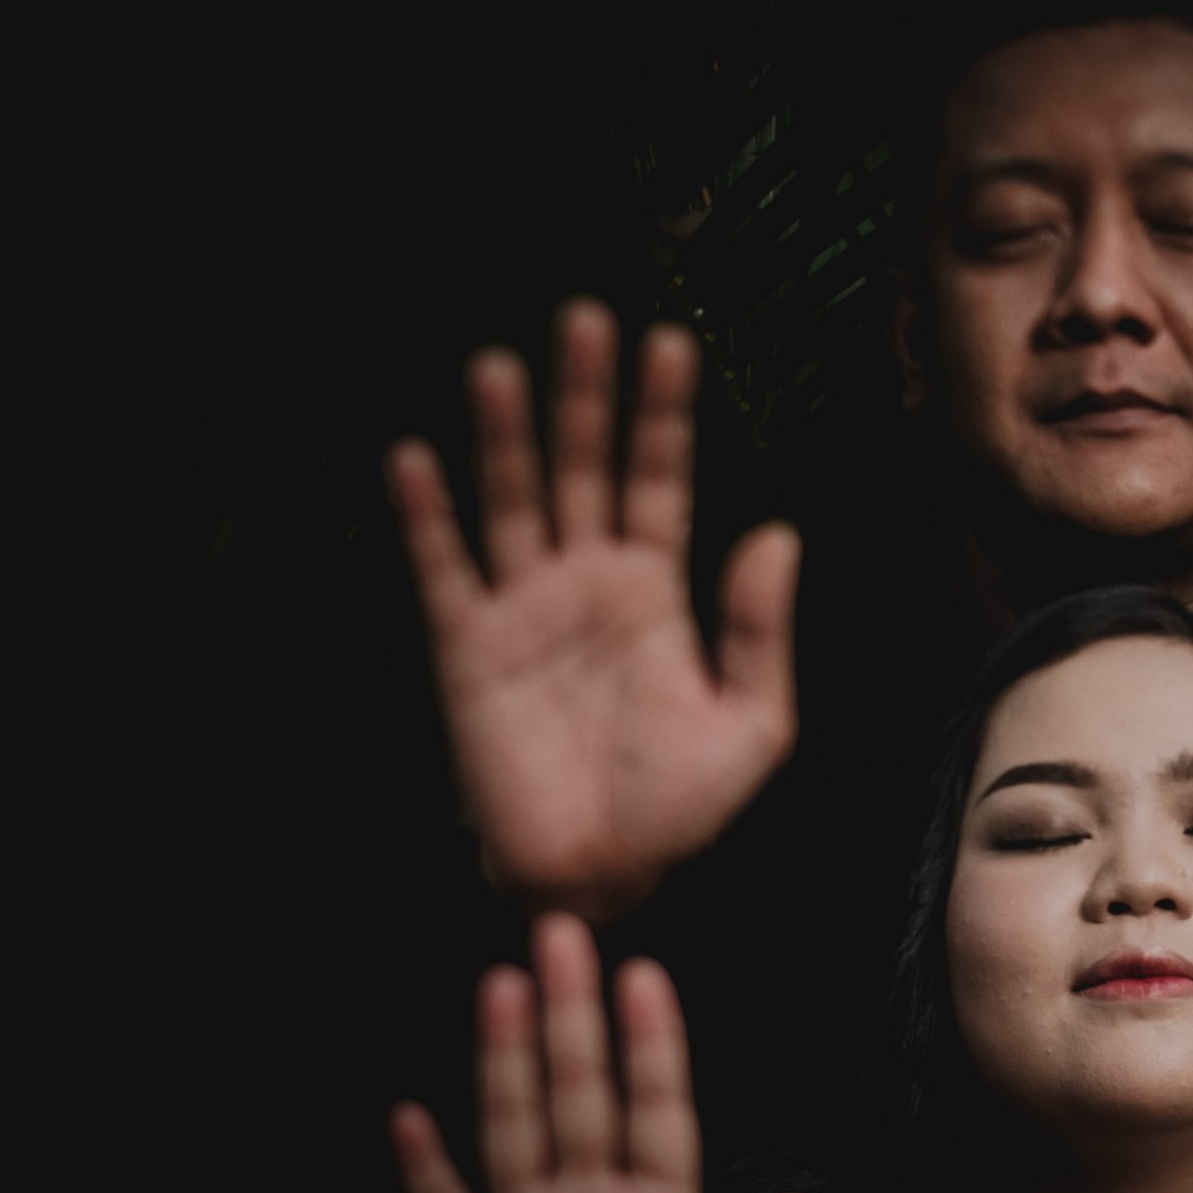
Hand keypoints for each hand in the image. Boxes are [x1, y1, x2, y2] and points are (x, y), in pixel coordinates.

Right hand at [387, 299, 799, 919]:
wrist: (603, 876)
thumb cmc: (682, 812)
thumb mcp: (752, 726)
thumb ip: (760, 631)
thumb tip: (776, 533)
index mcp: (658, 595)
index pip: (659, 481)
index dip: (662, 416)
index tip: (669, 341)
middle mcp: (587, 584)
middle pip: (584, 468)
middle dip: (585, 397)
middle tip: (584, 316)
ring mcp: (524, 611)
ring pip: (514, 502)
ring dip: (506, 436)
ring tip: (499, 364)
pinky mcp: (469, 651)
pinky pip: (445, 571)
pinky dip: (428, 517)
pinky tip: (416, 456)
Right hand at [392, 913, 817, 1192]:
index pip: (653, 1107)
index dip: (650, 1043)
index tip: (644, 974)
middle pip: (578, 1090)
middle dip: (571, 1013)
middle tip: (561, 931)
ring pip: (514, 1123)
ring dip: (504, 1058)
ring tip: (500, 985)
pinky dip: (424, 1166)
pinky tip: (409, 1115)